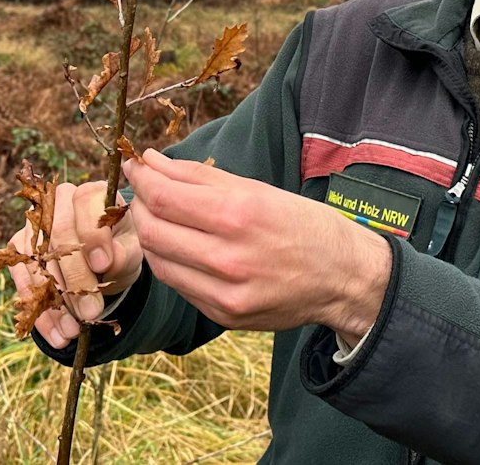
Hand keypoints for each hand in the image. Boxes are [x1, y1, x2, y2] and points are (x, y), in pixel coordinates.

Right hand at [8, 179, 141, 347]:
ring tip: (73, 331)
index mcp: (90, 194)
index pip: (86, 203)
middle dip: (75, 279)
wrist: (103, 264)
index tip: (103, 264)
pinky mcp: (19, 249)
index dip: (93, 235)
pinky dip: (40, 312)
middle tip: (91, 312)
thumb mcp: (132, 251)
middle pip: (58, 236)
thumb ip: (125, 253)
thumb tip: (111, 260)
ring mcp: (34, 225)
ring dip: (55, 302)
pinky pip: (23, 280)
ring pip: (38, 262)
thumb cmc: (120, 249)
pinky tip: (56, 334)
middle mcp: (57, 202)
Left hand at [123, 148, 389, 344]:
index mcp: (240, 216)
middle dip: (140, 205)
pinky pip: (179, 285)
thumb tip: (152, 162)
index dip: (141, 178)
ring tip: (159, 216)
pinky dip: (171, 261)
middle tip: (143, 189)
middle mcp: (228, 259)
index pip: (164, 197)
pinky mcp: (223, 316)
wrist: (344, 278)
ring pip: (158, 261)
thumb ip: (201, 177)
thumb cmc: (305, 225)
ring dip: (151, 234)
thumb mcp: (259, 190)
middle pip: (153, 231)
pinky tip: (180, 245)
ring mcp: (224, 294)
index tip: (135, 164)